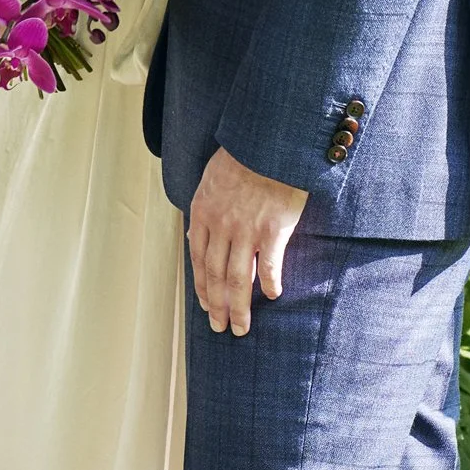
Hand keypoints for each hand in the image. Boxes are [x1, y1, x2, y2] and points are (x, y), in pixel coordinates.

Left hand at [188, 146, 307, 336]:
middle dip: (217, 306)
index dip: (202, 288)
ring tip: (242, 326)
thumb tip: (196, 233)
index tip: (207, 306)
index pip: (198, 260)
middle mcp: (221, 226)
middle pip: (216, 276)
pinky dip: (269, 284)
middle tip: (221, 328)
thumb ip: (206, 209)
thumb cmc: (243, 158)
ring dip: (239, 307)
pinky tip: (273, 295)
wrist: (269, 142)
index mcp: (203, 214)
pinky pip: (269, 266)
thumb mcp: (211, 180)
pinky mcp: (273, 230)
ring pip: (238, 279)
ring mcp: (246, 230)